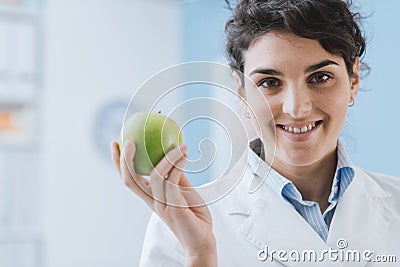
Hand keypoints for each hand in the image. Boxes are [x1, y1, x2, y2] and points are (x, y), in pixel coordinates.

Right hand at [111, 140, 216, 263]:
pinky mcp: (175, 207)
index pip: (129, 179)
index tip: (116, 144)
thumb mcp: (183, 190)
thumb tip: (174, 155)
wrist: (202, 239)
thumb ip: (176, 175)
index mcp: (151, 197)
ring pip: (155, 176)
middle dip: (125, 160)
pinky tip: (185, 156)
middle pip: (130, 180)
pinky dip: (178, 165)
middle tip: (130, 141)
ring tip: (179, 145)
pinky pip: (173, 181)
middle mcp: (152, 201)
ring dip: (168, 156)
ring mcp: (162, 205)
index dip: (118, 162)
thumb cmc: (193, 215)